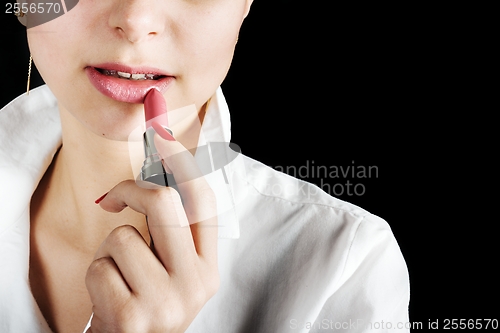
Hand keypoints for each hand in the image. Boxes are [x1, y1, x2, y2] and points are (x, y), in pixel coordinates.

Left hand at [85, 129, 218, 331]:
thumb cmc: (146, 305)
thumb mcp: (169, 272)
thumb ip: (168, 232)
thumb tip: (151, 177)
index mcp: (208, 268)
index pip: (203, 203)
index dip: (183, 164)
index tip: (162, 135)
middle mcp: (195, 283)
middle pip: (165, 204)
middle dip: (129, 191)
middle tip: (111, 200)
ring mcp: (166, 301)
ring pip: (123, 236)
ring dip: (109, 251)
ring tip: (118, 277)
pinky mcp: (132, 317)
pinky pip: (101, 266)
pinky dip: (96, 276)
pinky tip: (108, 299)